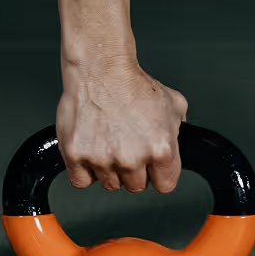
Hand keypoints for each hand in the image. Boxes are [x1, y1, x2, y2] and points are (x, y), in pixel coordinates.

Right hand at [56, 61, 187, 192]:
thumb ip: (179, 131)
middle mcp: (132, 158)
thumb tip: (178, 141)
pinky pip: (82, 181)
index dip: (158, 175)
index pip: (165, 185)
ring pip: (109, 184)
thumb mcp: (173, 105)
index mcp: (161, 149)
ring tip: (108, 143)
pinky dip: (85, 171)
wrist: (101, 69)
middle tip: (127, 147)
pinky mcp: (76, 156)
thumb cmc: (132, 84)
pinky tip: (91, 152)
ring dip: (109, 169)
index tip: (152, 168)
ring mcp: (102, 159)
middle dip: (133, 171)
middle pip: (135, 186)